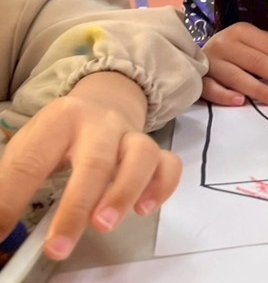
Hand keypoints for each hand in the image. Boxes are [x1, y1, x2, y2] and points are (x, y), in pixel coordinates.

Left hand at [0, 72, 180, 261]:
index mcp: (59, 121)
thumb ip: (13, 186)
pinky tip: (144, 209)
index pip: (31, 163)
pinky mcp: (155, 150)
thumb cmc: (60, 137)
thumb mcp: (29, 149)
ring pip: (141, 156)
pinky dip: (161, 187)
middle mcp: (100, 124)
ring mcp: (132, 136)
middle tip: (58, 247)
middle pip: (94, 162)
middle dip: (76, 207)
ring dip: (124, 193)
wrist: (103, 103)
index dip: (11, 201)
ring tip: (104, 225)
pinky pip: (169, 165)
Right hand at [201, 22, 267, 105]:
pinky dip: (225, 95)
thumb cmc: (233, 51)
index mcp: (241, 32)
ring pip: (236, 76)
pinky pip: (211, 89)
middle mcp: (225, 44)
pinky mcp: (198, 80)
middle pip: (256, 61)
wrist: (191, 56)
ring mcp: (210, 62)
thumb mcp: (254, 43)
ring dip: (258, 88)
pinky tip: (241, 102)